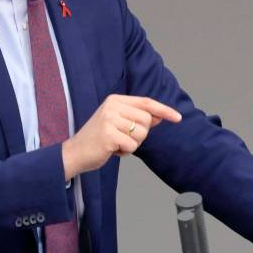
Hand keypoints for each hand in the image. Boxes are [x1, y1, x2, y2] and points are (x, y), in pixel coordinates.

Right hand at [61, 95, 180, 180]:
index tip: (178, 118)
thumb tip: (160, 116)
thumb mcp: (119, 124)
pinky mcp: (108, 134)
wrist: (75, 153)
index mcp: (115, 100)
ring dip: (132, 144)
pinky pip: (132, 145)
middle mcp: (112, 106)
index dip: (164, 110)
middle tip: (122, 139)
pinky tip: (112, 150)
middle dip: (140, 135)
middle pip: (146, 120)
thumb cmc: (99, 140)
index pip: (146, 102)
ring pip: (141, 134)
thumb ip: (138, 119)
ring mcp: (109, 119)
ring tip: (116, 144)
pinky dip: (125, 152)